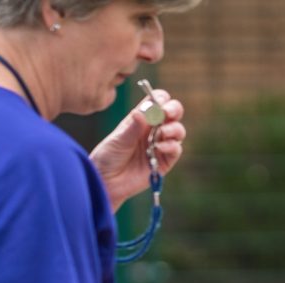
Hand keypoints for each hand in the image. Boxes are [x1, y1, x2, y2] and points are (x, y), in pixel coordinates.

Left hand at [90, 89, 186, 209]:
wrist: (106, 182)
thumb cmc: (108, 157)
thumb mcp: (118, 139)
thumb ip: (133, 127)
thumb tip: (144, 110)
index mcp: (141, 119)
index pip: (157, 102)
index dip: (161, 99)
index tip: (158, 102)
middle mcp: (153, 130)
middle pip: (173, 113)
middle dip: (174, 109)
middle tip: (167, 113)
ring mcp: (160, 145)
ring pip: (178, 130)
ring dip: (174, 128)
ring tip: (162, 132)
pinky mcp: (165, 161)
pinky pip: (176, 149)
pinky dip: (171, 146)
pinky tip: (160, 147)